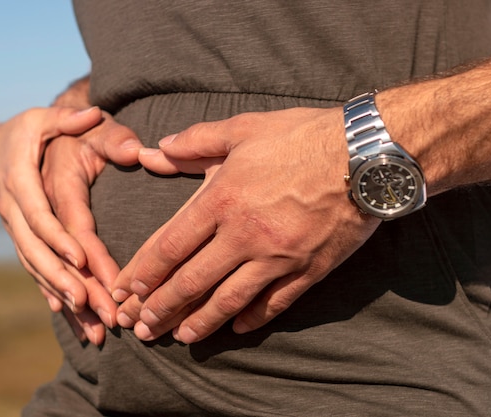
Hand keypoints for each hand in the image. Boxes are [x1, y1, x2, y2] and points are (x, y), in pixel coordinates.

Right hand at [0, 107, 141, 343]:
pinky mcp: (24, 241)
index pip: (43, 215)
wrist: (0, 145)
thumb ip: (75, 120)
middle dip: (68, 284)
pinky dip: (52, 294)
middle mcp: (15, 211)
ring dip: (64, 299)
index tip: (84, 263)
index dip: (61, 240)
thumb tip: (98, 117)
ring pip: (37, 269)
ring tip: (94, 329)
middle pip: (39, 253)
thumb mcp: (49, 117)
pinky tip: (71, 319)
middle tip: (98, 310)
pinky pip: (37, 271)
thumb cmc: (33, 130)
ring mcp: (17, 230)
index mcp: (22, 179)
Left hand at [113, 107, 381, 342]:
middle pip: (192, 281)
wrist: (367, 154)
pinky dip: (252, 318)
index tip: (124, 290)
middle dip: (161, 307)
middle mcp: (245, 235)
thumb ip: (195, 142)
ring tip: (178, 336)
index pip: (169, 246)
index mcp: (222, 200)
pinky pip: (275, 303)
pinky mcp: (308, 270)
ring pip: (228, 300)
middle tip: (140, 327)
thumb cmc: (302, 137)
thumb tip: (155, 150)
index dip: (143, 272)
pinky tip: (235, 328)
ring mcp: (278, 258)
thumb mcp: (243, 129)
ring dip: (199, 322)